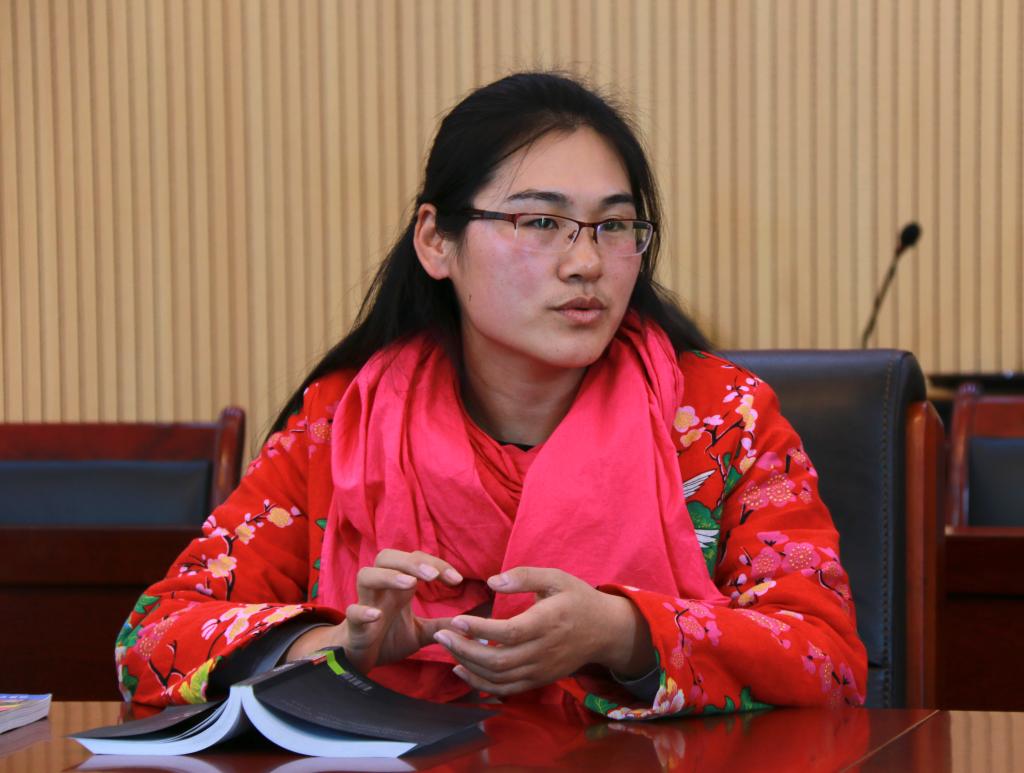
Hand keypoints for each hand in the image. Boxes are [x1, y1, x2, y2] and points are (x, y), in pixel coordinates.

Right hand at [285, 549, 462, 671]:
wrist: (358, 660)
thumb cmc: (387, 638)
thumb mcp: (420, 632)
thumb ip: (442, 624)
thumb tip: (472, 622)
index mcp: (398, 586)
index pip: (416, 561)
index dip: (436, 565)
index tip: (457, 580)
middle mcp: (381, 589)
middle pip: (388, 557)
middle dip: (412, 562)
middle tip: (434, 576)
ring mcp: (364, 603)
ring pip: (367, 575)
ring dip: (389, 576)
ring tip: (410, 584)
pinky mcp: (353, 626)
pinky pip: (351, 612)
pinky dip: (362, 611)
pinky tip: (376, 615)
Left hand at [431, 567, 654, 695]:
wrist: (605, 630)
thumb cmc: (578, 599)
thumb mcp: (556, 577)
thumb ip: (524, 576)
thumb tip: (492, 581)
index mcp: (547, 623)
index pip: (509, 633)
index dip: (480, 629)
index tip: (457, 620)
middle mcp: (543, 652)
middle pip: (498, 660)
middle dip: (465, 649)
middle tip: (441, 635)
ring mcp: (541, 670)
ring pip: (498, 678)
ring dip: (469, 666)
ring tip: (448, 648)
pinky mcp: (538, 680)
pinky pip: (506, 689)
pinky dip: (481, 684)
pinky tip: (462, 670)